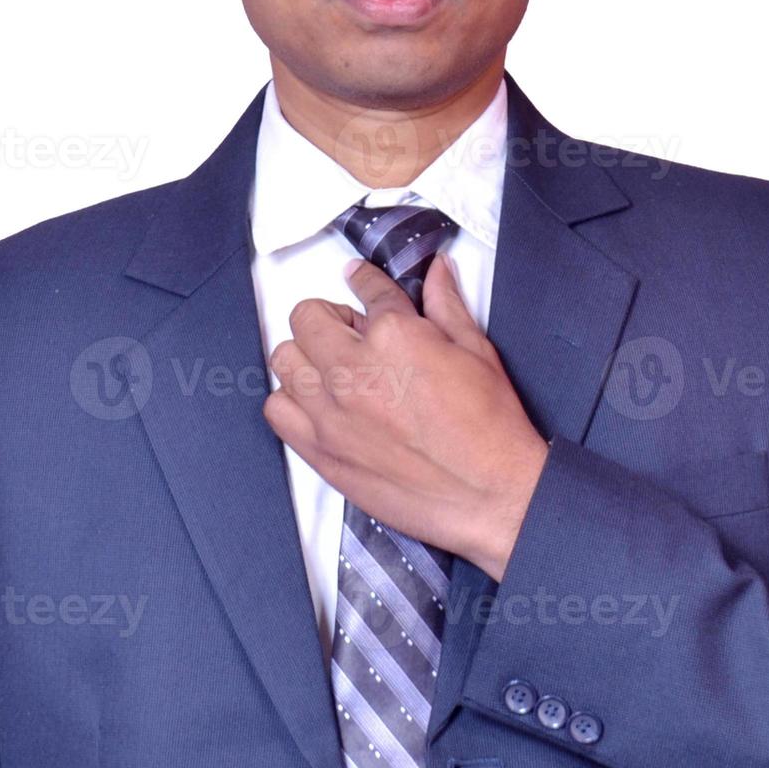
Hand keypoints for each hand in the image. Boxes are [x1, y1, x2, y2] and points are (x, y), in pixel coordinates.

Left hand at [263, 255, 548, 580]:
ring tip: (333, 367)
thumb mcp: (476, 352)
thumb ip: (447, 305)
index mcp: (395, 337)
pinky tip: (318, 402)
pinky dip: (291, 400)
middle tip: (352, 332)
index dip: (364, 282)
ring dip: (306, 355)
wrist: (490, 495)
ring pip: (285, 360)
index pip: (365, 290)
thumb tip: (438, 272)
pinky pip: (277, 410)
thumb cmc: (490, 430)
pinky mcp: (322, 451)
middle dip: (331, 317)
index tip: (360, 282)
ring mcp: (332, 413)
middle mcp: (353, 371)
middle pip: (307, 318)